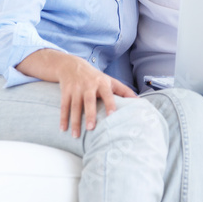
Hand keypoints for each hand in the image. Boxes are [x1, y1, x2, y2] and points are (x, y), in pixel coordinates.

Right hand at [15, 50, 137, 136]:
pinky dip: (63, 118)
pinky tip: (63, 129)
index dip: (110, 103)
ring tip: (76, 135)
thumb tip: (139, 101)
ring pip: (75, 106)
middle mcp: (88, 85)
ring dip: (74, 121)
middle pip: (88, 100)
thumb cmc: (96, 77)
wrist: (72, 65)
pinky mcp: (65, 91)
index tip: (112, 115)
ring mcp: (76, 88)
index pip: (107, 93)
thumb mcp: (110, 81)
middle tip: (91, 128)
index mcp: (102, 83)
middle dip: (89, 114)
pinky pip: (63, 106)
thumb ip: (124, 91)